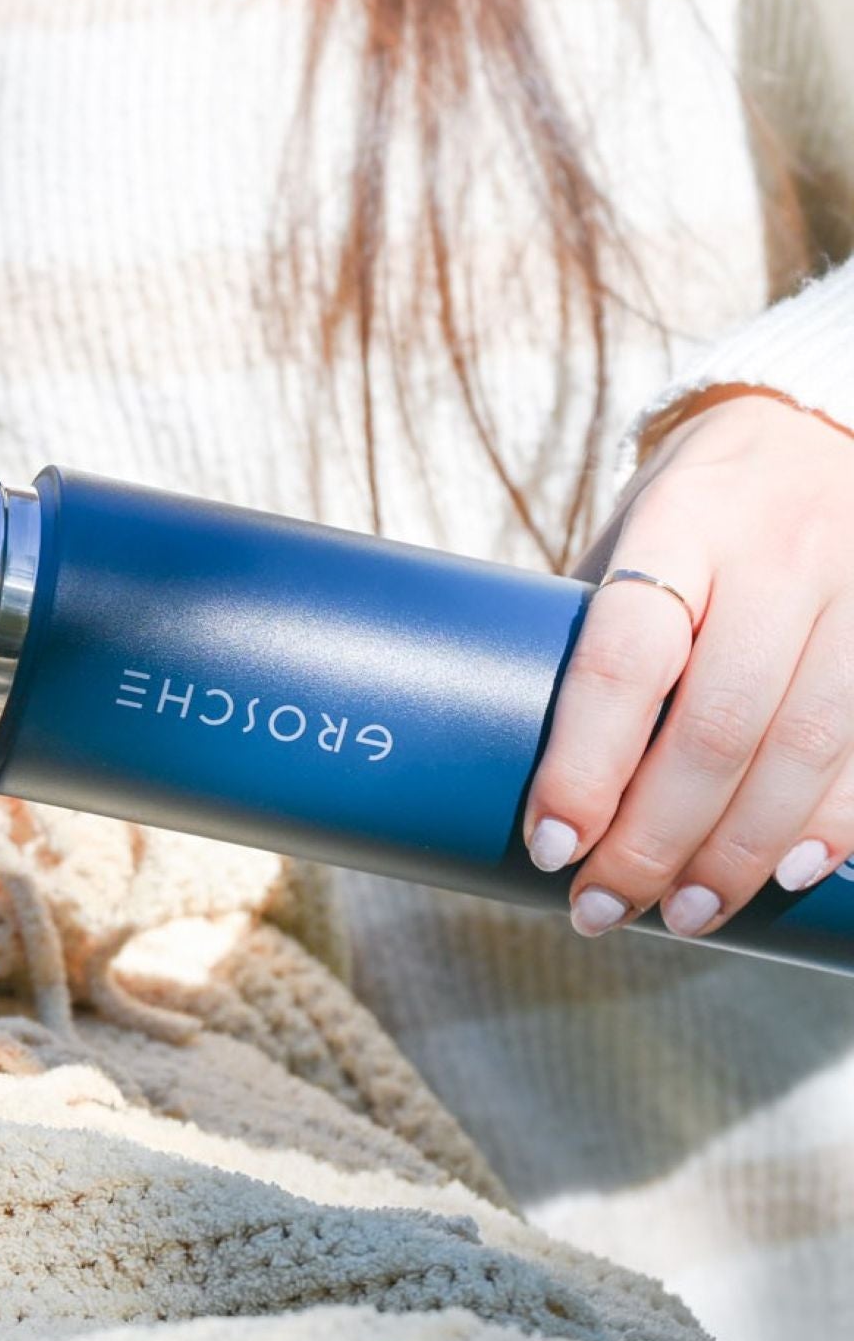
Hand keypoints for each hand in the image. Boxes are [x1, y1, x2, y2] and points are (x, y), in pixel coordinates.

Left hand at [524, 390, 853, 939]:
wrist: (820, 424)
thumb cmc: (697, 508)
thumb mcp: (630, 535)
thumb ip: (595, 630)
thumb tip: (518, 757)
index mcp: (678, 527)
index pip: (623, 659)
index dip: (584, 763)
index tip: (549, 844)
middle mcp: (777, 557)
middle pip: (716, 725)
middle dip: (655, 838)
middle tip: (602, 907)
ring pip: (804, 749)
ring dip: (740, 853)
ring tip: (684, 916)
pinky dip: (836, 823)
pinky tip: (793, 874)